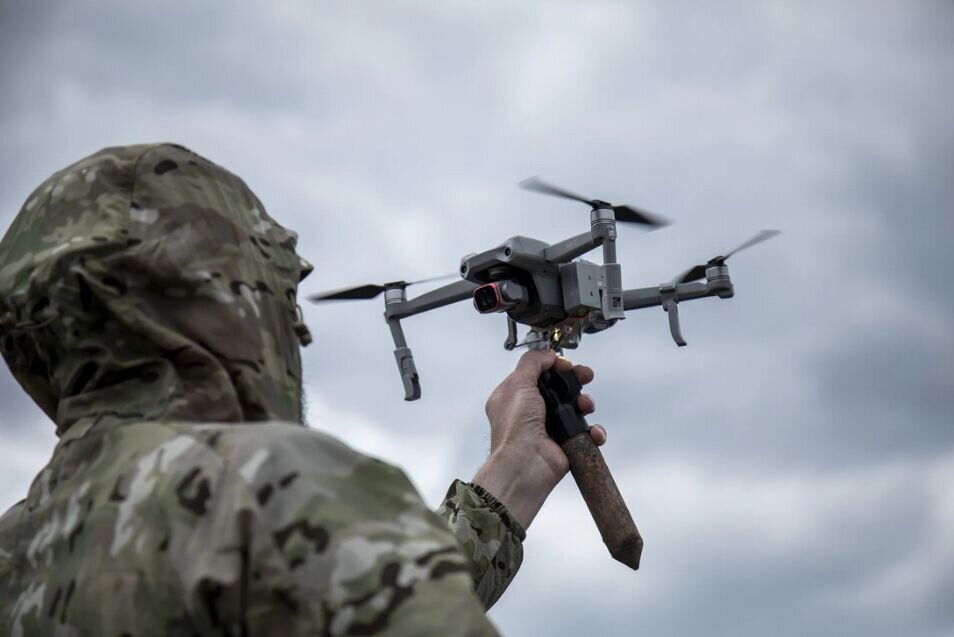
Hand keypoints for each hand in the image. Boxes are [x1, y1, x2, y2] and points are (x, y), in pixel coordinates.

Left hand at [473, 350, 605, 529]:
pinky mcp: (564, 443)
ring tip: (585, 406)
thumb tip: (547, 355)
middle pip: (559, 388)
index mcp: (514, 396)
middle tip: (586, 376)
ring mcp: (548, 427)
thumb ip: (532, 362)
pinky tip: (592, 431)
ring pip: (574, 408)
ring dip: (584, 403)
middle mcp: (530, 411)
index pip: (537, 373)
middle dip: (575, 381)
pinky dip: (593, 431)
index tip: (566, 365)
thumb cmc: (515, 429)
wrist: (525, 464)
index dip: (554, 366)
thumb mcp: (518, 384)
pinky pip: (585, 433)